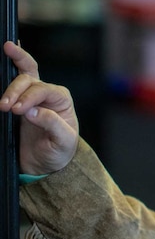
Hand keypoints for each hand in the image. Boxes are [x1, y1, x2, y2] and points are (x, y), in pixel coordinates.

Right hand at [0, 41, 78, 174]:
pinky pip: (10, 85)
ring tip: (1, 105)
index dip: (30, 97)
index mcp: (61, 100)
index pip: (45, 90)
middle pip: (30, 79)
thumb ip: (52, 124)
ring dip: (8, 89)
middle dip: (15, 90)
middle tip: (4, 107)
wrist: (46, 163)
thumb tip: (32, 111)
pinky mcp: (17, 104)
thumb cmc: (60, 150)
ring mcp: (31, 97)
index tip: (17, 110)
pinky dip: (5, 78)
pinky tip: (0, 75)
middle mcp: (47, 94)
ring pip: (20, 79)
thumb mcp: (63, 141)